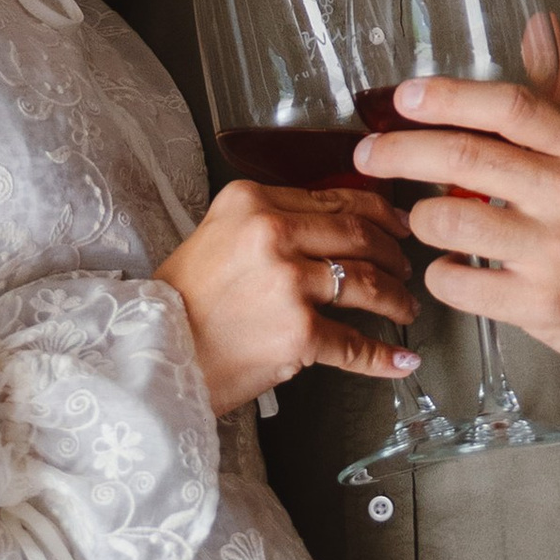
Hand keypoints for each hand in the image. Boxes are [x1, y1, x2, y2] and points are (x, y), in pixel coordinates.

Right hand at [159, 183, 424, 418]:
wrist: (153, 351)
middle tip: (406, 267)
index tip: (397, 224)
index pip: (335, 199)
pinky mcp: (298, 332)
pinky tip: (400, 360)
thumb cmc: (182, 299)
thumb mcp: (218, 233)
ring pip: (367, 282)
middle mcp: (273, 233)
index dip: (378, 212)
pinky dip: (383, 357)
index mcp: (252, 201)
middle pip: (360, 235)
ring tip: (404, 308)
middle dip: (394, 253)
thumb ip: (269, 221)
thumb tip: (333, 225)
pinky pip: (355, 344)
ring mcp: (289, 283)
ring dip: (396, 298)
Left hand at [355, 25, 559, 390]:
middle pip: (463, 158)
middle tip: (370, 153)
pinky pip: (460, 284)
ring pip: (450, 220)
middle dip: (400, 151)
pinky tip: (450, 266)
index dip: (447, 96)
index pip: (507, 106)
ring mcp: (554, 253)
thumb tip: (538, 24)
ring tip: (421, 215)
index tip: (404, 97)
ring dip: (420, 215)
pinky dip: (441, 273)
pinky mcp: (542, 306)